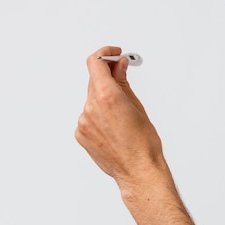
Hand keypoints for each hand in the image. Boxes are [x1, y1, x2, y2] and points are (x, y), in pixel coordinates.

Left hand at [75, 46, 162, 185]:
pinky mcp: (81, 134)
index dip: (104, 54)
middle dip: (107, 76)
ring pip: (92, 99)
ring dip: (104, 98)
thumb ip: (122, 82)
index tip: (113, 54)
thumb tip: (119, 66)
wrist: (138, 170)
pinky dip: (99, 114)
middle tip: (122, 75)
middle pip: (94, 81)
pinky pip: (89, 116)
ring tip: (122, 113)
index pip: (95, 63)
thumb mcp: (136, 106)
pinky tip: (114, 126)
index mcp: (107, 97)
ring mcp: (83, 122)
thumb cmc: (143, 143)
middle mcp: (90, 108)